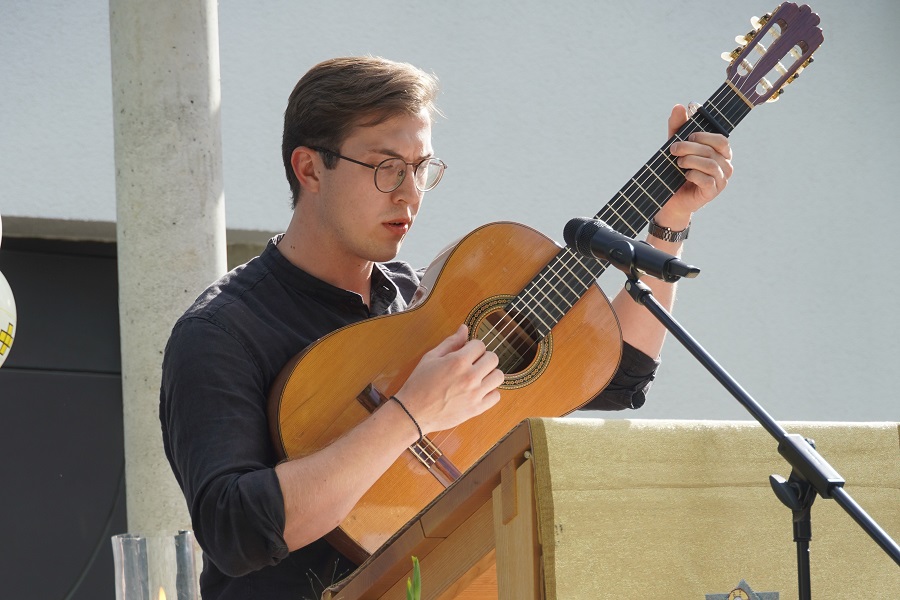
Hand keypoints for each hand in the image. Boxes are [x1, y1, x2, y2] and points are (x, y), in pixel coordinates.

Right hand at [396, 324, 503, 433]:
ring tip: (478, 377)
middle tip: (473, 364)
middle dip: (483, 357)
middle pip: (493, 358)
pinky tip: (479, 391)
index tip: (467, 352)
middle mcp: (470, 376)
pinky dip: (490, 392)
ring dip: (489, 374)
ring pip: (498, 376)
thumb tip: (464, 329)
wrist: (413, 412)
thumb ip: (450, 342)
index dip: (473, 346)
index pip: (480, 344)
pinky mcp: (476, 409)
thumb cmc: (419, 384)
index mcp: (458, 361)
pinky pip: (496, 396)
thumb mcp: (431, 358)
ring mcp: (475, 394)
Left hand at [660, 104, 733, 225]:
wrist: (670, 199)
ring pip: (710, 164)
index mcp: (721, 152)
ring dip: (690, 161)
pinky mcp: (713, 192)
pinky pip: (706, 180)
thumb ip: (678, 127)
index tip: (686, 136)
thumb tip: (679, 106)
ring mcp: (721, 180)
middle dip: (690, 147)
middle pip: (712, 150)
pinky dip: (692, 175)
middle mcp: (725, 165)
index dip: (703, 135)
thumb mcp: (676, 146)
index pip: (720, 139)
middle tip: (673, 150)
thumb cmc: (676, 170)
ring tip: (678, 163)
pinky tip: (684, 175)